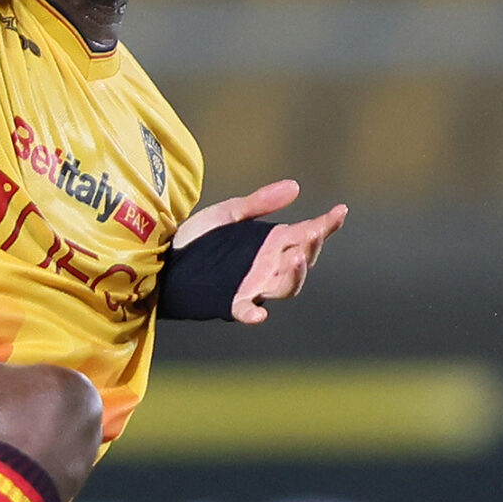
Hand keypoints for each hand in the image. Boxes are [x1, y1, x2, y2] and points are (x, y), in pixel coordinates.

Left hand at [172, 178, 347, 323]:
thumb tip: (295, 186)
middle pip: (301, 263)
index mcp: (272, 244)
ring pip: (283, 287)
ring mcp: (252, 286)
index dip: (326, 225)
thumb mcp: (229, 213)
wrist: (162, 256)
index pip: (307, 235)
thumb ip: (260, 202)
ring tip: (295, 257)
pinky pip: (246, 310)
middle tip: (313, 233)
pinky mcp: (229, 301)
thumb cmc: (196, 236)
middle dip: (311, 249)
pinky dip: (254, 313)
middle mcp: (268, 266)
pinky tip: (260, 314)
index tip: (340, 210)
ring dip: (294, 276)